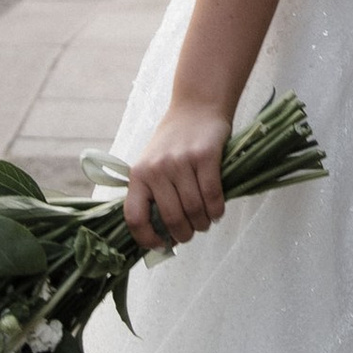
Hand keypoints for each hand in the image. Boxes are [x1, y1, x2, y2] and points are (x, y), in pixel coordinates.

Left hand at [124, 95, 234, 247]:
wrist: (196, 107)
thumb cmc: (174, 142)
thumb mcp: (152, 164)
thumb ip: (153, 194)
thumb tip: (162, 235)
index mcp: (138, 174)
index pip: (135, 216)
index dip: (146, 238)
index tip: (160, 245)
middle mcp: (157, 169)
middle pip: (171, 218)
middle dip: (184, 234)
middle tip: (190, 234)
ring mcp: (181, 162)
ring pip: (194, 209)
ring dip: (202, 223)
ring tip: (205, 223)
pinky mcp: (205, 156)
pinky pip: (212, 195)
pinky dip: (216, 210)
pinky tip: (217, 212)